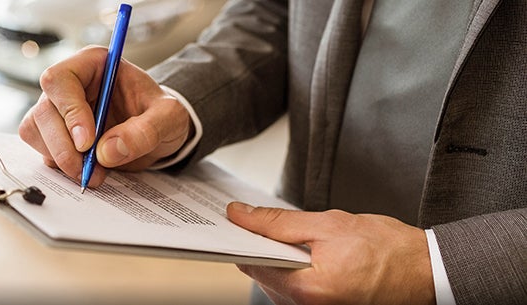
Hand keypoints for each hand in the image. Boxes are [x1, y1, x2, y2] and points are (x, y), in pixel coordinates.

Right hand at [19, 46, 191, 186]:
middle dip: (63, 146)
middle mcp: (70, 84)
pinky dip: (61, 166)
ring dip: (61, 158)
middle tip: (88, 169)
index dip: (69, 112)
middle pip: (44, 110)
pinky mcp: (55, 134)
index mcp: (93, 64)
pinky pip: (42, 149)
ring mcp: (59, 109)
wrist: (158, 132)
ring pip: (35, 131)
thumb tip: (107, 151)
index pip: (61, 80)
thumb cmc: (161, 114)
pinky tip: (87, 170)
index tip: (88, 142)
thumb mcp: (169, 118)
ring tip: (94, 172)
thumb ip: (145, 131)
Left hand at [226, 202, 435, 304]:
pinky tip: (315, 257)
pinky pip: (294, 290)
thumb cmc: (388, 250)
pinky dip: (297, 271)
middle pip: (261, 274)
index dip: (242, 238)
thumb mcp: (329, 224)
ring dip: (283, 259)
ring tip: (310, 242)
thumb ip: (278, 222)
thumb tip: (240, 215)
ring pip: (276, 282)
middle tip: (282, 224)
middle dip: (266, 247)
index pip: (251, 262)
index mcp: (305, 289)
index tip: (239, 220)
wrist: (427, 273)